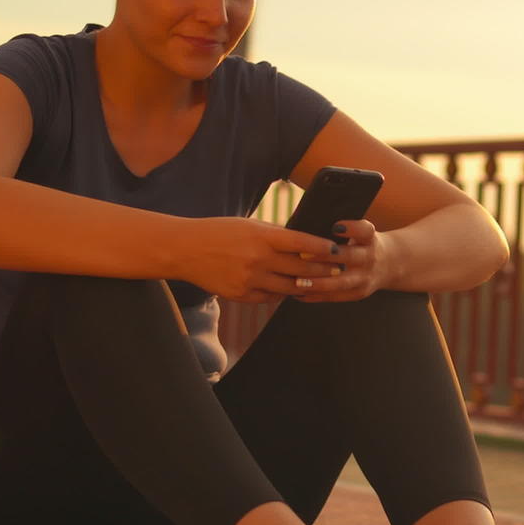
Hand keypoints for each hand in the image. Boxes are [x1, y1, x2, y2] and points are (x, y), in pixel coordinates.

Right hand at [184, 217, 344, 302]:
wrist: (185, 250)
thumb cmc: (219, 232)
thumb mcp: (249, 225)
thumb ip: (275, 235)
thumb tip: (304, 243)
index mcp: (262, 237)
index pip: (302, 243)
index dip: (323, 248)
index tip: (336, 250)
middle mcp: (258, 259)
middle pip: (301, 270)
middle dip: (323, 271)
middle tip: (338, 271)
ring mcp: (249, 280)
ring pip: (289, 289)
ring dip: (305, 286)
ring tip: (318, 283)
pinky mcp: (240, 295)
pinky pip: (269, 299)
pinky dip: (281, 295)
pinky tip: (288, 290)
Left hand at [291, 218, 395, 302]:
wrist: (390, 264)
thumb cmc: (363, 243)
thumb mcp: (362, 232)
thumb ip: (344, 230)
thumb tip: (305, 225)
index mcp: (370, 238)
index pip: (364, 231)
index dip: (352, 229)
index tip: (335, 227)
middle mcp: (370, 257)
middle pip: (350, 257)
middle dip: (326, 257)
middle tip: (302, 256)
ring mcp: (365, 278)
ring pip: (342, 282)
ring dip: (319, 283)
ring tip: (298, 282)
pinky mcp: (358, 293)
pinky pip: (336, 297)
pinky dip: (316, 296)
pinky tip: (298, 294)